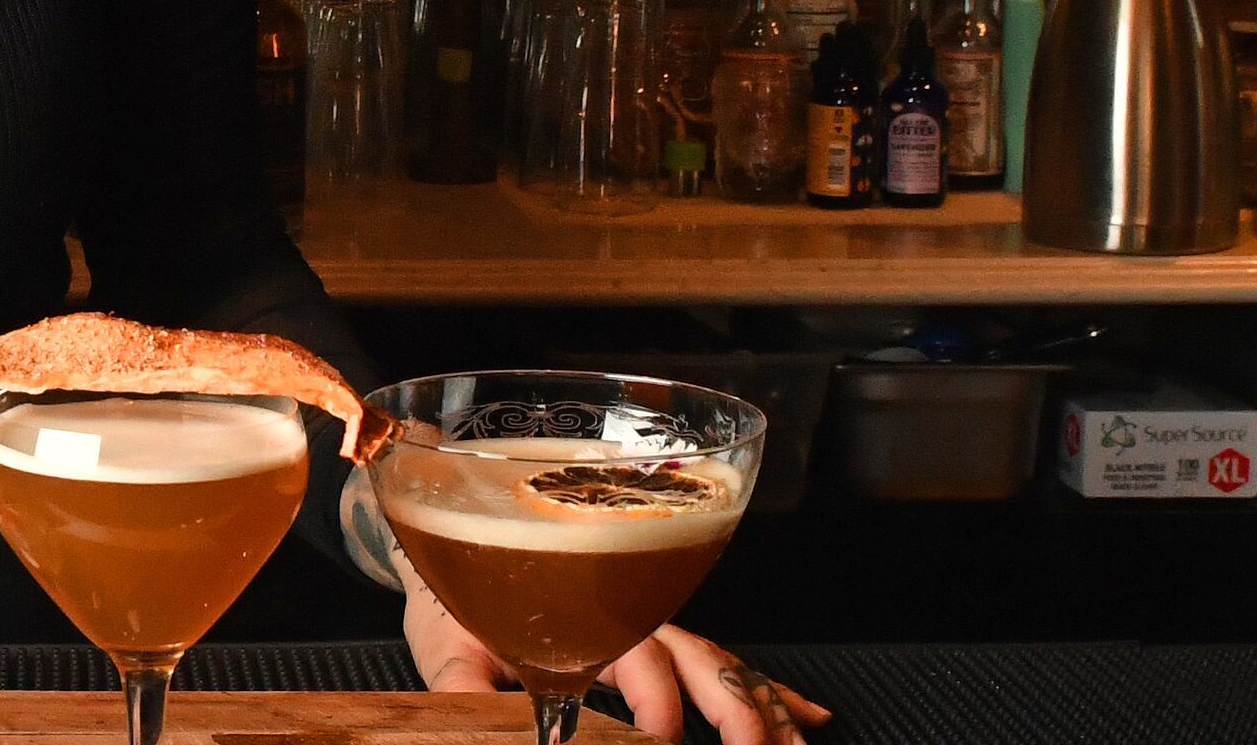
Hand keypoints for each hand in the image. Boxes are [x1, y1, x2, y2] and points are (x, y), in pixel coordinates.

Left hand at [403, 548, 826, 744]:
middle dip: (735, 708)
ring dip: (765, 705)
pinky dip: (771, 688)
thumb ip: (466, 693)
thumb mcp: (450, 644)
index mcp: (584, 611)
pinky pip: (726, 661)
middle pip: (700, 657)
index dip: (654, 704)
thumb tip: (481, 733)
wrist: (461, 533)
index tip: (661, 743)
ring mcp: (655, 620)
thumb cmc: (456, 586)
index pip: (634, 655)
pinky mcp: (665, 634)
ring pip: (725, 662)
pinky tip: (807, 715)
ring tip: (798, 742)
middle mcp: (631, 612)